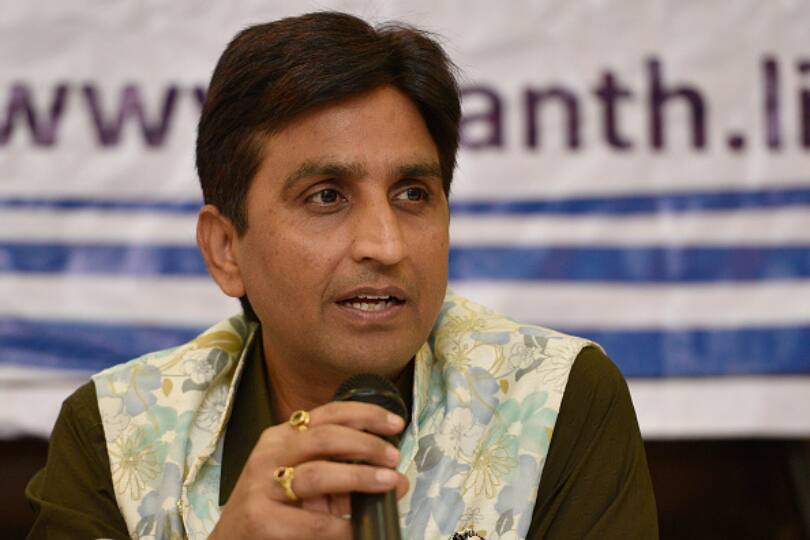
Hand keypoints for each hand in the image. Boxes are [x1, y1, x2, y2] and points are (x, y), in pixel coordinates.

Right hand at [210, 401, 408, 538]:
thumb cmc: (275, 508)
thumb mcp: (305, 481)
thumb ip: (342, 474)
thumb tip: (395, 477)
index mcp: (282, 436)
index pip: (328, 414)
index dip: (365, 414)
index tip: (396, 423)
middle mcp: (270, 454)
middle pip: (326, 437)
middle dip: (367, 445)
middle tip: (394, 457)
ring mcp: (261, 485)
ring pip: (319, 474)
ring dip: (359, 477)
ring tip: (388, 482)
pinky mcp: (261, 519)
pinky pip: (313, 523)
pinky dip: (342, 526)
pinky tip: (358, 528)